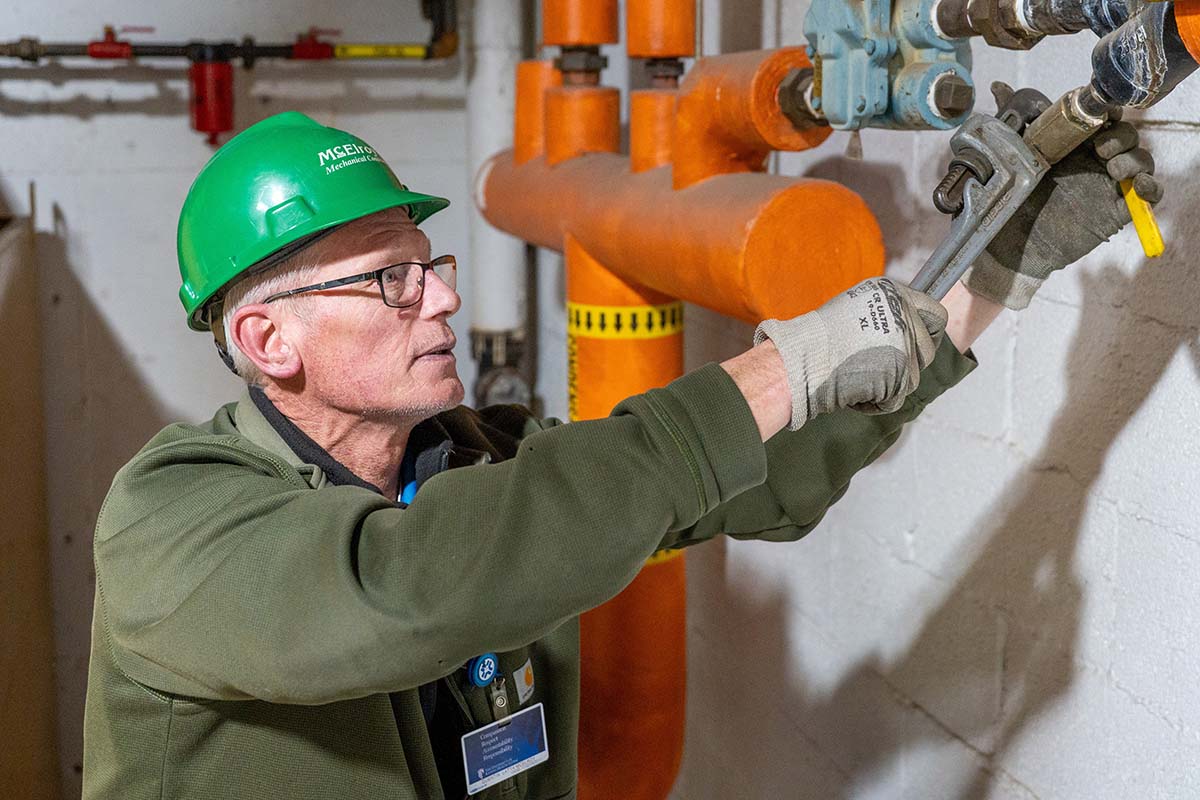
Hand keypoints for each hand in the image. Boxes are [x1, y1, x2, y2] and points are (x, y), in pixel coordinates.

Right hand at [754, 277, 947, 429]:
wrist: (801, 359)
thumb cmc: (816, 339)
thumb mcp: (856, 309)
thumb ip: (886, 317)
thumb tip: (908, 331)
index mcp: (893, 293)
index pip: (936, 315)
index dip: (928, 335)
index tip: (916, 348)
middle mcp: (903, 313)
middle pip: (927, 352)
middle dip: (905, 366)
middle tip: (874, 367)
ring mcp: (905, 343)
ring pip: (911, 379)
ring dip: (886, 385)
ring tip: (855, 375)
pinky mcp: (901, 373)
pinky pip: (895, 399)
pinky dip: (874, 403)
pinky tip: (852, 390)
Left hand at [964, 107, 1162, 309]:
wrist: (1009, 246)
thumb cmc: (1010, 201)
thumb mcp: (1007, 158)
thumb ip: (1009, 121)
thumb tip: (998, 87)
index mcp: (1073, 144)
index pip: (1103, 117)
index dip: (1107, 110)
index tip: (1099, 112)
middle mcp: (1095, 160)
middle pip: (1126, 134)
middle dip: (1121, 135)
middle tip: (1101, 148)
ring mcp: (1108, 183)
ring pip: (1141, 158)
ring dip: (1133, 158)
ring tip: (1112, 169)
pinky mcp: (1117, 209)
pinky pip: (1149, 193)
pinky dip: (1150, 186)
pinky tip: (1136, 186)